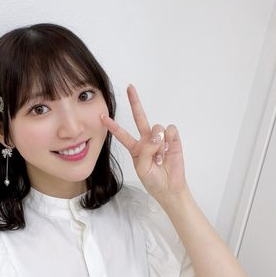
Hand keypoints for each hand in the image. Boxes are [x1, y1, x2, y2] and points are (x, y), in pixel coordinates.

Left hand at [101, 84, 187, 199]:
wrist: (170, 188)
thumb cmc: (153, 180)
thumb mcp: (142, 169)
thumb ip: (145, 152)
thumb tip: (156, 136)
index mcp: (135, 148)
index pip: (122, 134)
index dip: (113, 126)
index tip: (102, 116)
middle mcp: (147, 140)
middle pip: (140, 117)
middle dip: (135, 102)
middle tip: (130, 88)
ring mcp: (160, 139)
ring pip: (156, 128)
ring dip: (158, 142)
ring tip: (160, 156)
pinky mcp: (173, 139)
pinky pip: (170, 130)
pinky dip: (169, 140)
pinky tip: (169, 151)